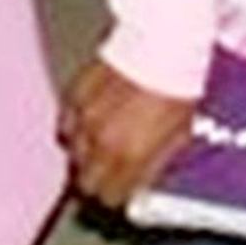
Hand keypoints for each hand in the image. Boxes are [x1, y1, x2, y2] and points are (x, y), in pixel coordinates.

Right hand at [58, 56, 197, 210]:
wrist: (161, 46)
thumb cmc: (176, 86)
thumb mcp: (179, 135)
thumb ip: (155, 164)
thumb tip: (144, 180)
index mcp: (130, 156)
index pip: (110, 197)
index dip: (116, 198)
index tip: (121, 193)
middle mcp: (102, 142)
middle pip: (84, 182)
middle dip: (96, 183)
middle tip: (107, 177)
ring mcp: (85, 119)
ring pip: (72, 154)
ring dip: (84, 156)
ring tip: (99, 149)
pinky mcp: (74, 95)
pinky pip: (66, 124)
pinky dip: (75, 129)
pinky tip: (89, 123)